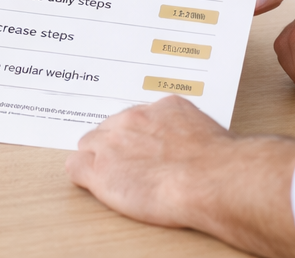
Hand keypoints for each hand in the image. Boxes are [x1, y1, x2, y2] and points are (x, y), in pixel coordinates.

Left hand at [66, 96, 294, 257]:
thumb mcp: (206, 133)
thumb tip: (189, 142)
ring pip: (88, 146)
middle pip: (108, 129)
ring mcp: (113, 142)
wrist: (212, 179)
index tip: (142, 149)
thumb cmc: (219, 163)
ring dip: (98, 161)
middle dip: (114, 147)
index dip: (135, 137)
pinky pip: (75, 168)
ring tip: (114, 179)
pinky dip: (83, 177)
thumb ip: (188, 131)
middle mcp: (133, 118)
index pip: (135, 117)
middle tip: (128, 167)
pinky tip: (93, 186)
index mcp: (161, 108)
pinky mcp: (99, 169)